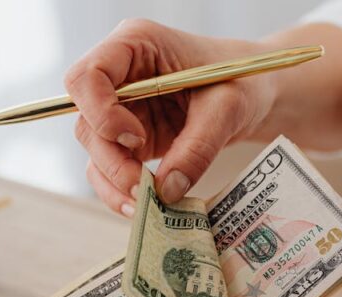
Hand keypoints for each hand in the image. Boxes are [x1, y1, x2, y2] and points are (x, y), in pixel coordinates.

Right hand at [64, 19, 276, 214]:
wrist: (254, 92)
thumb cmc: (242, 80)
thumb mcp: (227, 108)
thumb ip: (197, 148)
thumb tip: (166, 191)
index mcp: (135, 45)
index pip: (87, 77)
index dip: (101, 112)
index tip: (137, 138)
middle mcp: (119, 75)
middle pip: (88, 120)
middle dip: (111, 160)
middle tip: (144, 188)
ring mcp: (121, 109)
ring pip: (95, 150)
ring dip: (114, 182)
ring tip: (145, 205)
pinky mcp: (128, 138)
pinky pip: (110, 167)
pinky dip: (121, 190)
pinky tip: (144, 206)